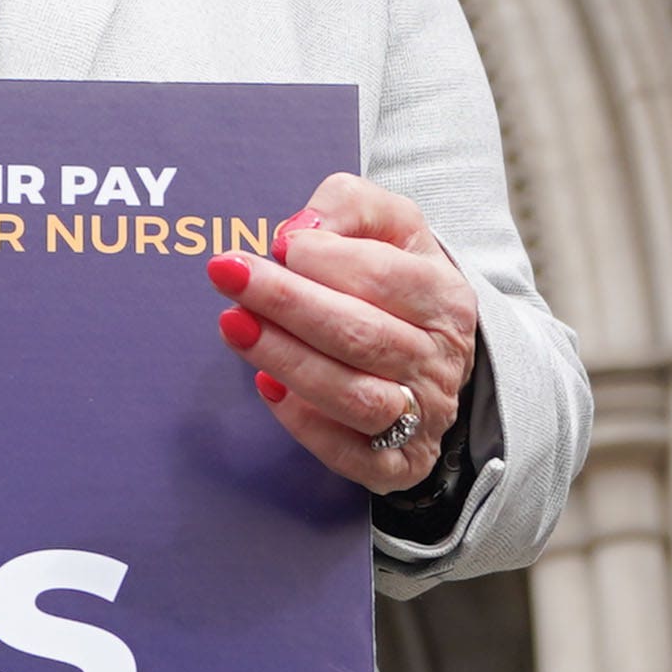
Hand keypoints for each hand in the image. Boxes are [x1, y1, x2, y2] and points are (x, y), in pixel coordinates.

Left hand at [205, 174, 476, 495]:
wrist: (431, 354)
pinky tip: (267, 388)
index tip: (277, 243)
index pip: (383, 277)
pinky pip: (351, 454)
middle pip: (361, 335)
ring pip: (354, 396)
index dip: (325, 258)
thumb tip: (301, 230)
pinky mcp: (398, 465)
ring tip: (233, 325)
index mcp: (445, 297)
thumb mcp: (389, 226)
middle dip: (287, 303)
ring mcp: (423, 418)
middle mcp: (440, 361)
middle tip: (226, 273)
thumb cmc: (396, 281)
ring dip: (286, 359)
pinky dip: (306, 425)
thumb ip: (350, 207)